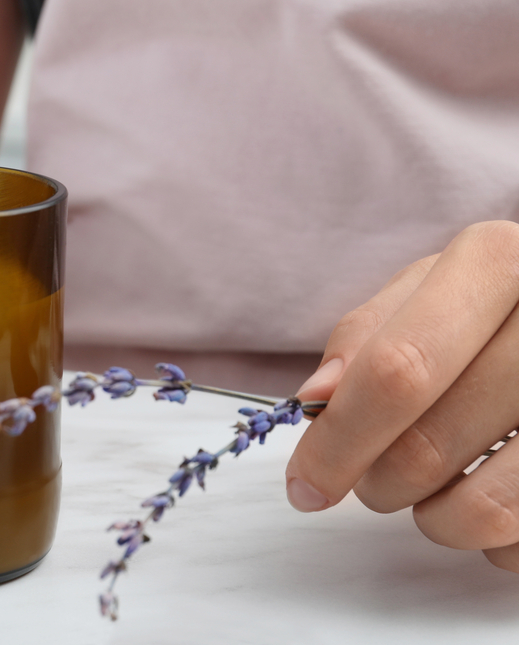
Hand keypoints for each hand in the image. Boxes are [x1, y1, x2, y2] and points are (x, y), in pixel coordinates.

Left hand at [287, 220, 518, 570]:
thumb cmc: (494, 312)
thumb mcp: (432, 291)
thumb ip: (368, 335)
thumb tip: (315, 397)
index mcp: (498, 265)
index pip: (397, 370)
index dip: (340, 439)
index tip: (304, 484)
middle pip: (426, 446)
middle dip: (378, 480)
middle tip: (375, 478)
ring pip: (481, 506)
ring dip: (435, 517)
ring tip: (435, 488)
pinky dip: (489, 537)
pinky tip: (495, 496)